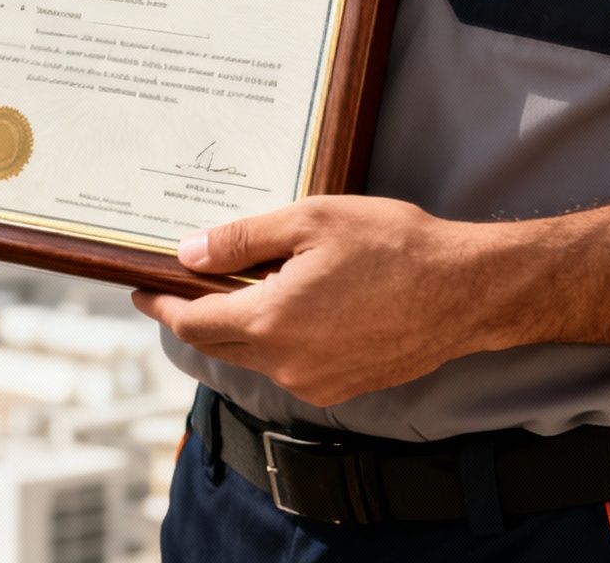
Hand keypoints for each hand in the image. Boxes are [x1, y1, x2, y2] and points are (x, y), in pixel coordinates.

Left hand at [133, 195, 519, 406]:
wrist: (469, 290)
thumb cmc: (393, 247)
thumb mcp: (309, 222)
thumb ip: (240, 241)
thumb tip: (188, 254)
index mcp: (270, 324)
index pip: (191, 324)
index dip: (160, 305)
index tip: (141, 289)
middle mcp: (288, 365)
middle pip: (216, 345)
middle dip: (191, 316)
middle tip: (179, 284)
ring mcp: (318, 383)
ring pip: (252, 357)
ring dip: (236, 327)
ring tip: (236, 286)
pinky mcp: (344, 387)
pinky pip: (289, 366)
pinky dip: (273, 340)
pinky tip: (285, 306)